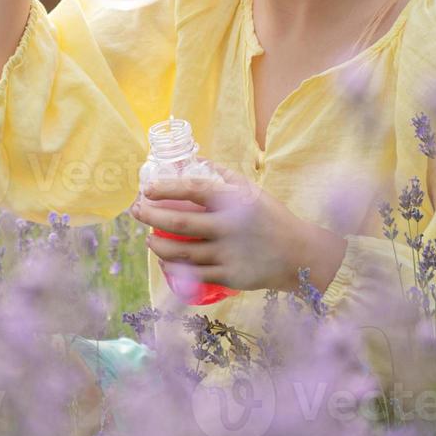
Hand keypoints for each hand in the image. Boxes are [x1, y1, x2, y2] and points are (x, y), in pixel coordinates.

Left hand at [127, 164, 346, 293]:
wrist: (299, 254)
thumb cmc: (272, 218)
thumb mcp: (251, 190)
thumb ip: (224, 175)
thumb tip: (197, 160)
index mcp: (233, 201)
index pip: (192, 190)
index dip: (165, 189)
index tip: (146, 189)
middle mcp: (228, 226)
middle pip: (178, 223)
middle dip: (150, 216)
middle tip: (136, 211)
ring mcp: (227, 253)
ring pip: (181, 252)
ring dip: (157, 245)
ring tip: (148, 239)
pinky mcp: (229, 275)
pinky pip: (193, 273)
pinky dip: (175, 268)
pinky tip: (165, 261)